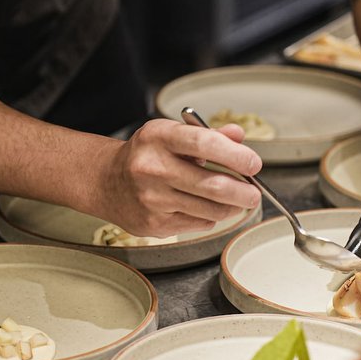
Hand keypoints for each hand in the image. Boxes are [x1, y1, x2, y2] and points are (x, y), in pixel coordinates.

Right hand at [97, 119, 261, 236]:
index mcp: (158, 138)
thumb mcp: (172, 135)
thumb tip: (239, 136)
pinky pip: (198, 224)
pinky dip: (210, 217)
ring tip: (236, 201)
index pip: (204, 143)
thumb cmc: (146, 155)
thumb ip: (209, 135)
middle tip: (255, 193)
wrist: (105, 181)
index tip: (254, 164)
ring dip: (230, 207)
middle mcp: (152, 168)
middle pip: (212, 185)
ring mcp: (152, 199)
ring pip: (209, 210)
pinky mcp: (154, 224)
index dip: (236, 155)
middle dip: (242, 191)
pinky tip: (204, 207)